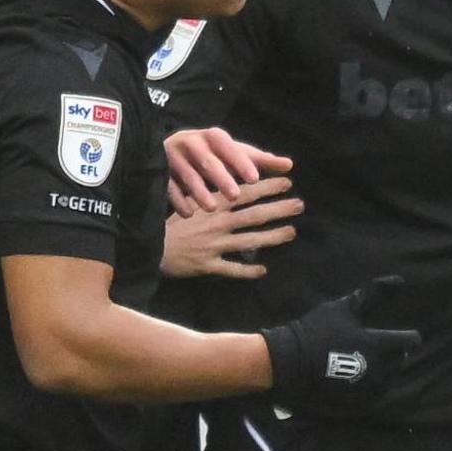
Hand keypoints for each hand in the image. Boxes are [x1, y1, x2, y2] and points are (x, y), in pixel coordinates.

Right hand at [161, 175, 301, 278]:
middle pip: (253, 215)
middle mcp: (215, 223)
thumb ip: (212, 192)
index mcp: (212, 205)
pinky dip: (247, 270)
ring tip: (292, 232)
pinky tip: (263, 270)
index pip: (244, 192)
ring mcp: (213, 245)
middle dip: (278, 209)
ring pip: (248, 241)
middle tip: (300, 204)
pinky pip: (231, 269)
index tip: (287, 182)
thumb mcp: (190, 200)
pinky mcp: (207, 264)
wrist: (151, 246)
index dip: (267, 187)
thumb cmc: (172, 222)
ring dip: (272, 237)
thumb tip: (233, 179)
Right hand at [164, 127, 291, 213]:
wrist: (167, 151)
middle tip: (235, 194)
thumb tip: (289, 165)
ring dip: (199, 191)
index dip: (240, 161)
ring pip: (186, 175)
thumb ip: (258, 159)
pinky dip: (177, 200)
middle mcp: (192, 143)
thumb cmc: (211, 154)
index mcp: (212, 136)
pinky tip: (188, 214)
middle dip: (221, 177)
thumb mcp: (232, 153)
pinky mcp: (159, 171)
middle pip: (207, 161)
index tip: (254, 177)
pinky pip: (167, 186)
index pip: (228, 147)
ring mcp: (173, 156)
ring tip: (211, 208)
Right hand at [260, 275, 419, 408]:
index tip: (401, 334)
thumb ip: (372, 294)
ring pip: (390, 377)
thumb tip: (398, 280)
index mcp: (379, 344)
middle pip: (400, 359)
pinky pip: (376, 394)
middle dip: (393, 352)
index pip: (410, 341)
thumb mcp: (344, 308)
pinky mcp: (359, 401)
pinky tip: (360, 377)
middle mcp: (380, 368)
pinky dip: (373, 386)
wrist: (292, 362)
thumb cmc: (318, 330)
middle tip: (376, 346)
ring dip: (384, 369)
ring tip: (368, 361)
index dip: (408, 336)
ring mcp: (370, 387)